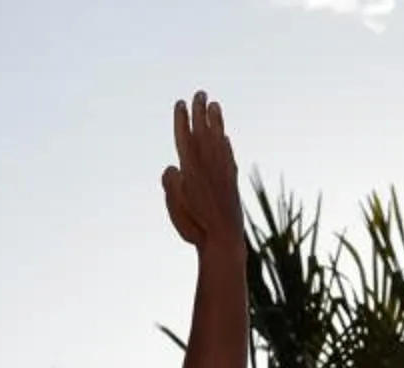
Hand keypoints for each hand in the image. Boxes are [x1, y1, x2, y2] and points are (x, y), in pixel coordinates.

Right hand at [161, 93, 239, 253]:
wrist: (224, 238)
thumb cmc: (195, 225)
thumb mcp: (175, 205)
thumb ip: (171, 183)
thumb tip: (172, 167)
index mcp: (191, 168)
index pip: (184, 136)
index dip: (182, 119)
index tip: (181, 103)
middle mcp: (208, 164)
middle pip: (203, 131)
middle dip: (200, 111)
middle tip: (200, 92)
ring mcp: (222, 170)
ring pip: (219, 138)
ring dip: (216, 121)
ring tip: (215, 105)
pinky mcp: (232, 180)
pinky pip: (228, 154)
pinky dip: (226, 143)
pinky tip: (225, 138)